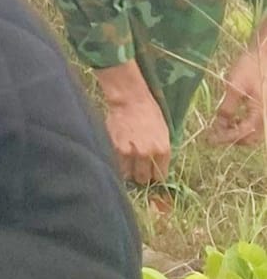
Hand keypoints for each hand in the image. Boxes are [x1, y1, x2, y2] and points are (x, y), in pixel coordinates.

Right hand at [97, 63, 170, 184]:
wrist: (130, 100)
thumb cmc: (150, 113)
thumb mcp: (164, 133)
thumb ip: (160, 152)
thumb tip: (156, 168)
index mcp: (163, 150)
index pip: (159, 176)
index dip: (155, 175)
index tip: (151, 173)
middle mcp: (147, 154)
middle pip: (143, 178)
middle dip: (141, 175)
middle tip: (138, 169)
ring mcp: (129, 152)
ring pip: (128, 174)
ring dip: (128, 171)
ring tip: (128, 163)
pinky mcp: (115, 148)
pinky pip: (117, 165)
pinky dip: (118, 164)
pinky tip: (120, 156)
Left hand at [210, 42, 266, 147]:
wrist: (265, 54)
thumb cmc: (251, 67)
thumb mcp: (234, 86)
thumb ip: (227, 107)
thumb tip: (219, 125)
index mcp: (261, 111)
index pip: (244, 133)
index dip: (226, 138)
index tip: (210, 139)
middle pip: (251, 137)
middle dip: (232, 138)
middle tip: (214, 135)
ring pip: (255, 132)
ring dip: (238, 133)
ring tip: (221, 127)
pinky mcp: (265, 107)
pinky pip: (256, 123)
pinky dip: (244, 125)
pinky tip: (232, 120)